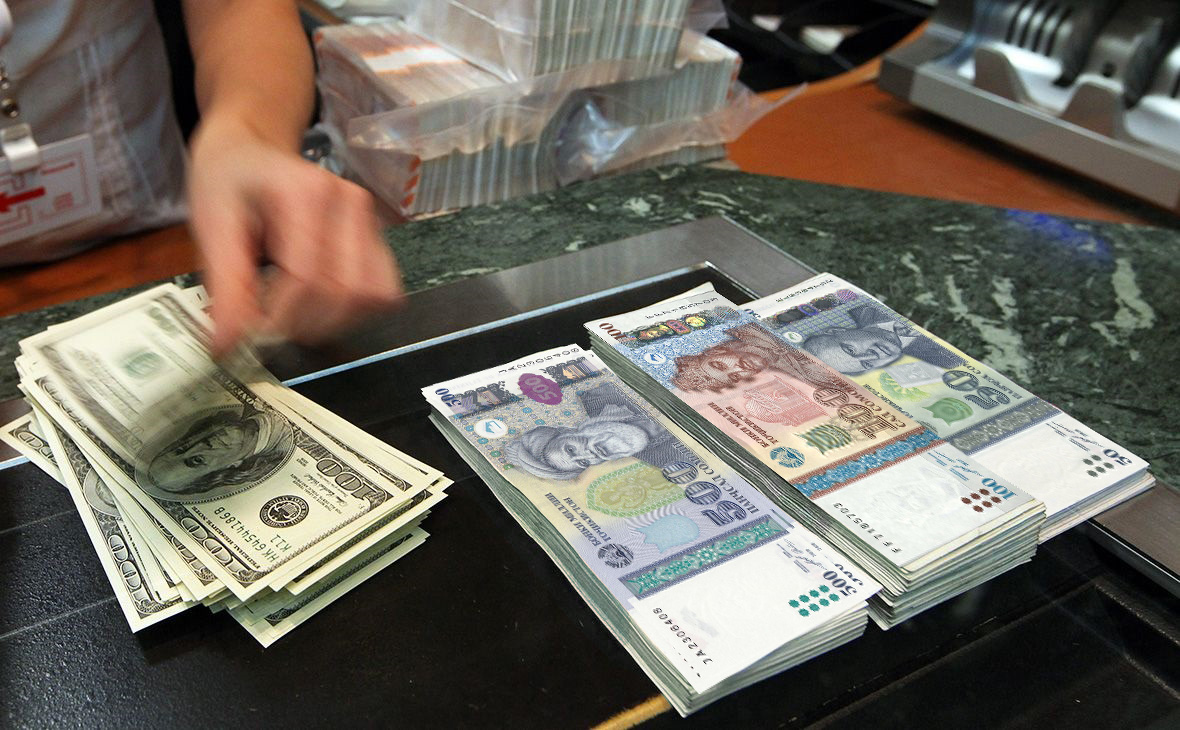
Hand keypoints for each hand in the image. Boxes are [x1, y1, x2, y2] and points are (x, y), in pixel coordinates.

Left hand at [187, 116, 403, 357]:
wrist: (252, 151)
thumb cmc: (229, 182)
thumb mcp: (212, 225)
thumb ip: (226, 286)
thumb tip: (228, 346)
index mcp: (305, 191)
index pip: (307, 275)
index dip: (282, 318)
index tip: (252, 336)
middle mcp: (349, 202)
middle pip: (346, 290)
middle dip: (308, 325)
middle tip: (272, 332)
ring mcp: (370, 219)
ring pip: (373, 296)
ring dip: (336, 322)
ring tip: (297, 320)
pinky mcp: (379, 238)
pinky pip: (384, 291)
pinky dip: (357, 312)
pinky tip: (322, 306)